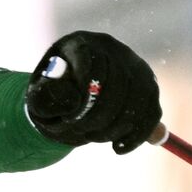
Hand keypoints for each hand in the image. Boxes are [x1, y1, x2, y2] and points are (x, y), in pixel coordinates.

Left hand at [25, 31, 160, 153]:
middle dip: (101, 116)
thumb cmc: (51, 94)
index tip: (70, 120)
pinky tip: (118, 148)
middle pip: (119, 83)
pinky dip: (137, 134)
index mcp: (81, 43)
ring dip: (118, 126)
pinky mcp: (149, 87)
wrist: (68, 97)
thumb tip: (74, 102)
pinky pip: (152, 112)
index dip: (84, 98)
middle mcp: (113, 48)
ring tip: (94, 137)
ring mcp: (136, 66)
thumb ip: (47, 97)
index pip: (92, 67)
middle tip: (83, 132)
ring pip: (139, 98)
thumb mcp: (39, 97)